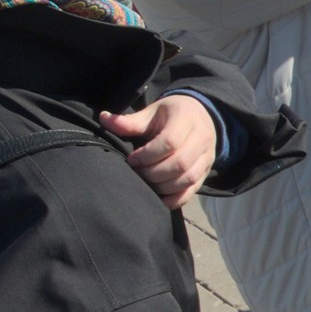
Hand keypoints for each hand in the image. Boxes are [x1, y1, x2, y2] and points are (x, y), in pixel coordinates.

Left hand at [99, 96, 217, 208]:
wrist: (199, 115)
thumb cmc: (170, 114)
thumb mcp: (151, 112)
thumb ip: (130, 121)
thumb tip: (103, 119)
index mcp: (186, 119)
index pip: (169, 142)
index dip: (147, 155)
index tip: (132, 159)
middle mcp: (201, 138)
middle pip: (180, 163)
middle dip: (153, 173)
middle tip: (138, 172)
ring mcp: (207, 156)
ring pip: (187, 178)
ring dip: (163, 186)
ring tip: (147, 182)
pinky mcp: (206, 171)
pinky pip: (193, 190)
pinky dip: (175, 199)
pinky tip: (159, 199)